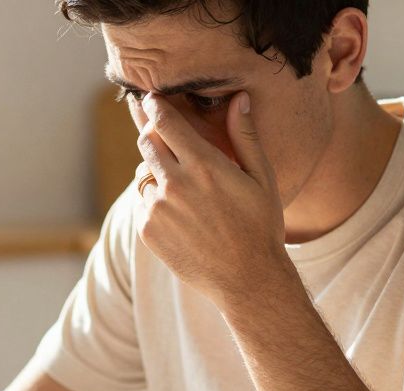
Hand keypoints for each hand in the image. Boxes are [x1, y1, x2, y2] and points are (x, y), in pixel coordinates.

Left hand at [133, 91, 286, 297]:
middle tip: (161, 134)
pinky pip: (141, 203)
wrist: (246, 279)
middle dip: (151, 133)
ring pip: (142, 174)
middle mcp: (175, 184)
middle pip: (146, 142)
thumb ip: (245, 136)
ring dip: (156, 172)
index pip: (165, 122)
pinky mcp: (147, 231)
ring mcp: (157, 209)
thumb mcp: (262, 178)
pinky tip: (178, 214)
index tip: (152, 99)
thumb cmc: (261, 226)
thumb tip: (238, 98)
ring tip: (182, 188)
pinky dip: (153, 202)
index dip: (155, 106)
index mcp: (204, 165)